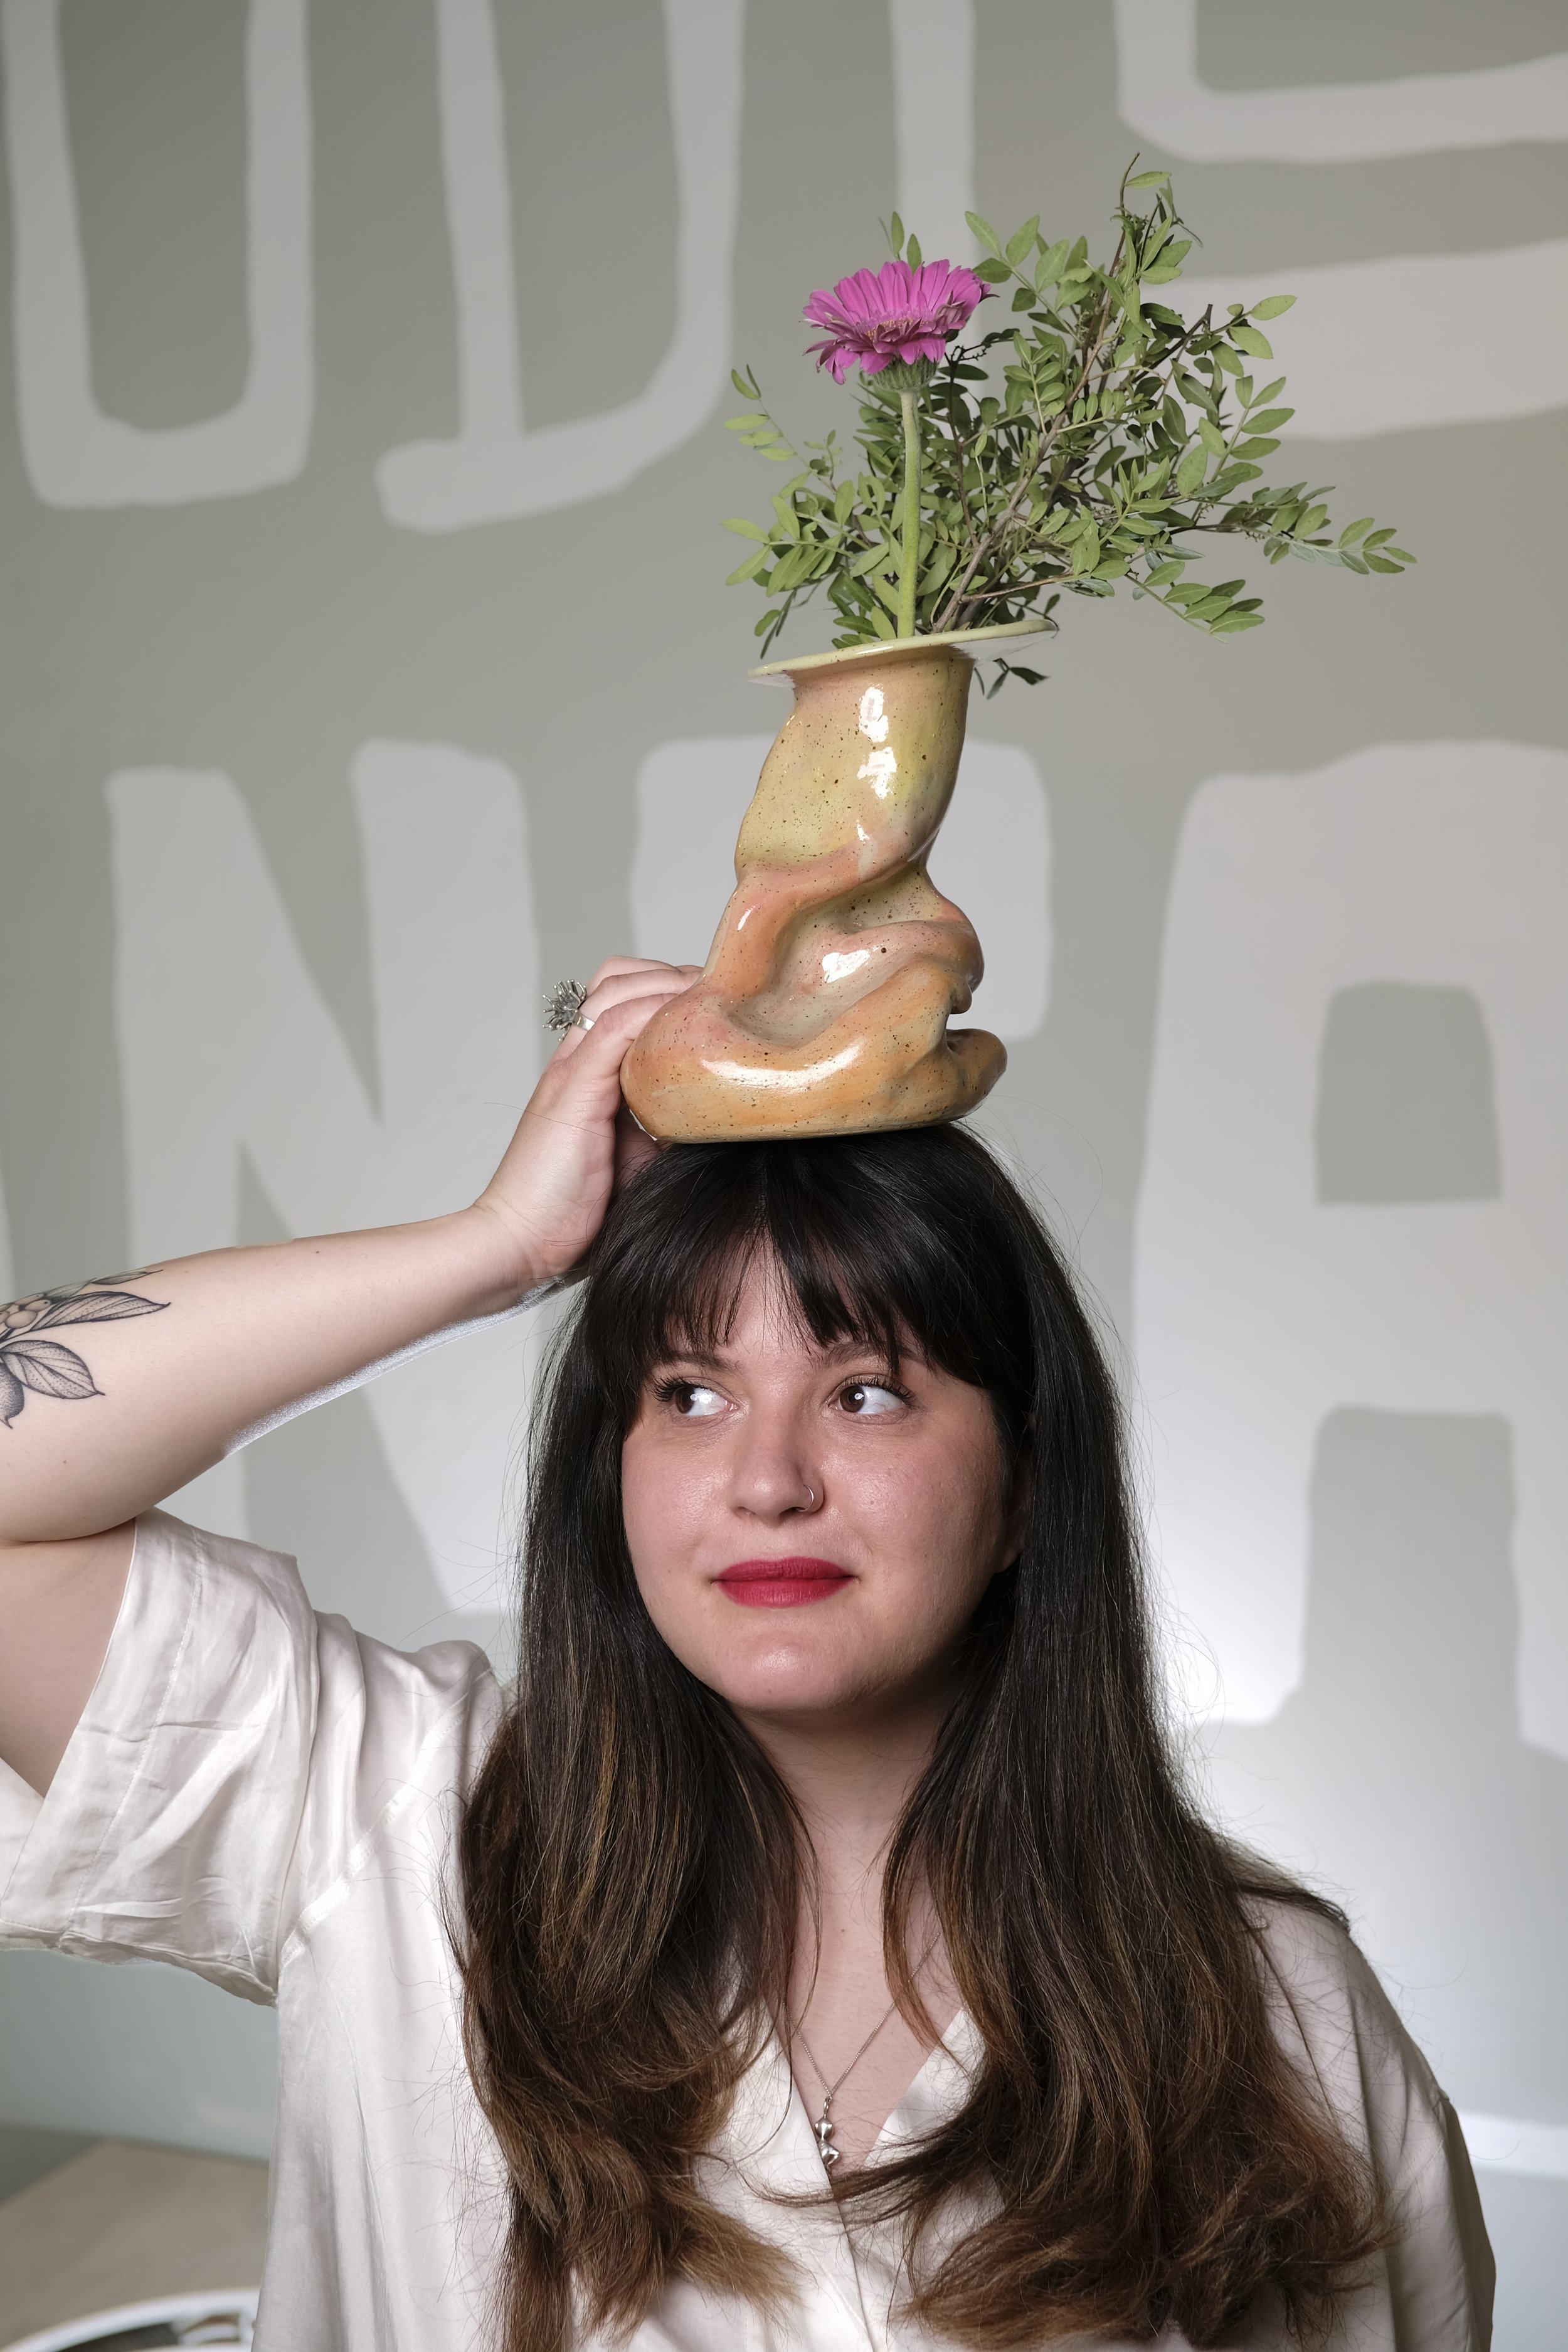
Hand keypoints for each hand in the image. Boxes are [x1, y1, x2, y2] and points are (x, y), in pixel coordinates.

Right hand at [468, 957, 698, 1297]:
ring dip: (671, 986)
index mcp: (588, 1074)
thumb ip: (670, 1133)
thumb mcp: (638, 1162)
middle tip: (724, 997)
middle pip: (619, 978)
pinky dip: (656, 1011)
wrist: (520, 1247)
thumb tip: (726, 1125)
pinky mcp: (574, 1088)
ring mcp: (572, 1070)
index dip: (670, 991)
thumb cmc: (574, 1218)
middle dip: (673, 976)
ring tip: (717, 1000)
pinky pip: (616, 1026)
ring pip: (618, 990)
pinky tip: (692, 1024)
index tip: (721, 1007)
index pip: (624, 999)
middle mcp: (576, 1061)